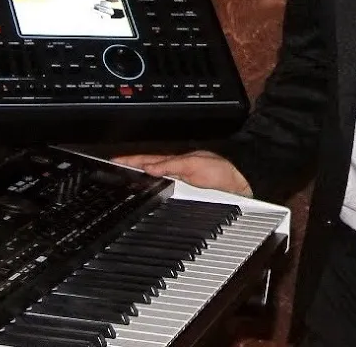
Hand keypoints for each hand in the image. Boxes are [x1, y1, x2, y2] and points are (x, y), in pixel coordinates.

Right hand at [113, 150, 252, 196]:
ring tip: (123, 182)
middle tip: (111, 172)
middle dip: (130, 171)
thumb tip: (149, 168)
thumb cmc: (224, 171)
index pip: (147, 160)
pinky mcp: (188, 193)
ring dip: (140, 180)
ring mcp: (182, 182)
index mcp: (176, 161)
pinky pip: (164, 190)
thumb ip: (172, 165)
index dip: (129, 161)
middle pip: (148, 171)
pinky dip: (153, 190)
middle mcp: (177, 171)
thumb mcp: (195, 165)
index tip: (112, 162)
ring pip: (155, 181)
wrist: (244, 182)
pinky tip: (148, 194)